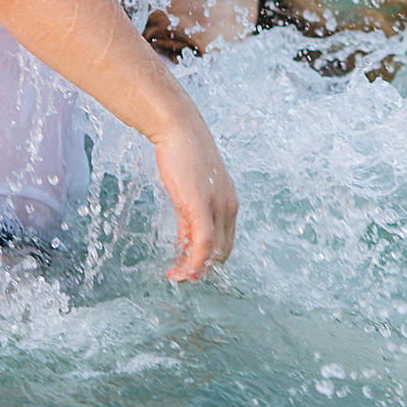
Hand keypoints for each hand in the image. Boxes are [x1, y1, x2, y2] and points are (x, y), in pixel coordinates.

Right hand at [152, 119, 236, 281]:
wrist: (179, 129)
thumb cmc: (183, 156)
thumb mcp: (191, 191)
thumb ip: (190, 217)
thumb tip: (185, 240)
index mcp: (229, 204)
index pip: (225, 243)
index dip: (208, 261)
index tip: (188, 267)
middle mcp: (229, 207)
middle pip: (222, 252)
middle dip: (201, 270)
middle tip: (179, 277)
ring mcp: (217, 207)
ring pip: (213, 252)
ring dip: (195, 270)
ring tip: (176, 277)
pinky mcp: (201, 205)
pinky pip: (203, 243)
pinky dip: (195, 261)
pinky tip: (183, 270)